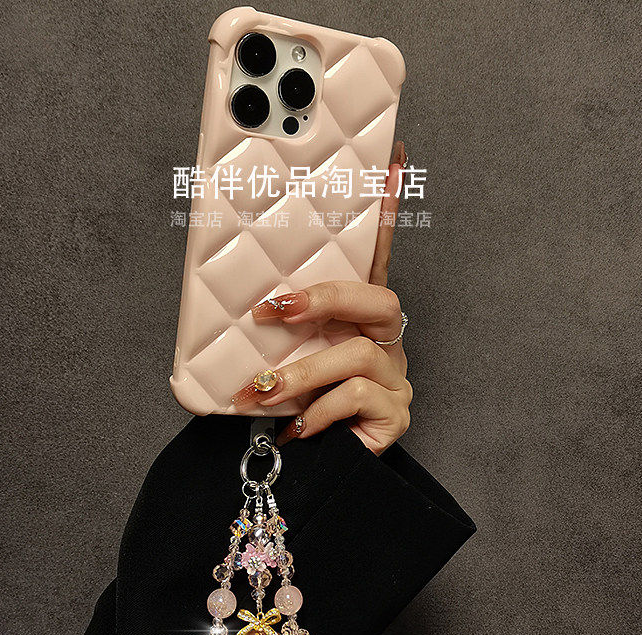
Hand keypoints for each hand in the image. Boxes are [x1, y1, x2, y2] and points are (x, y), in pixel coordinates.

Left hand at [232, 141, 411, 455]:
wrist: (316, 468)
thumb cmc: (298, 406)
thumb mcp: (283, 358)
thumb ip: (278, 331)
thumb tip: (246, 300)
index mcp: (359, 320)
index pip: (375, 259)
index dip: (384, 213)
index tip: (390, 160)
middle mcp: (385, 341)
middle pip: (379, 299)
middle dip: (323, 300)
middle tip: (273, 310)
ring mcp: (395, 379)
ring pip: (359, 354)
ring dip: (301, 372)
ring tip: (262, 391)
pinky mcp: (395, 415)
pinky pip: (357, 398)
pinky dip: (316, 411)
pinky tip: (297, 428)